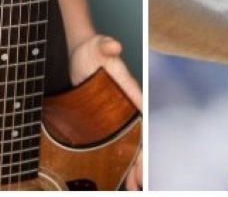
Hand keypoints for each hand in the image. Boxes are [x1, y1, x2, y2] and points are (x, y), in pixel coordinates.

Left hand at [69, 34, 142, 189]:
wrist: (82, 49)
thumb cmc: (93, 46)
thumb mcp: (99, 43)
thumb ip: (107, 44)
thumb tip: (114, 45)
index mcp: (129, 90)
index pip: (141, 117)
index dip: (144, 138)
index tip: (146, 156)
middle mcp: (127, 103)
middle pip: (138, 137)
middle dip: (140, 161)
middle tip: (139, 183)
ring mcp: (118, 112)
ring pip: (130, 143)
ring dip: (133, 165)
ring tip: (133, 186)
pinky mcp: (107, 116)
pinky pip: (118, 141)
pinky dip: (122, 158)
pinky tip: (122, 174)